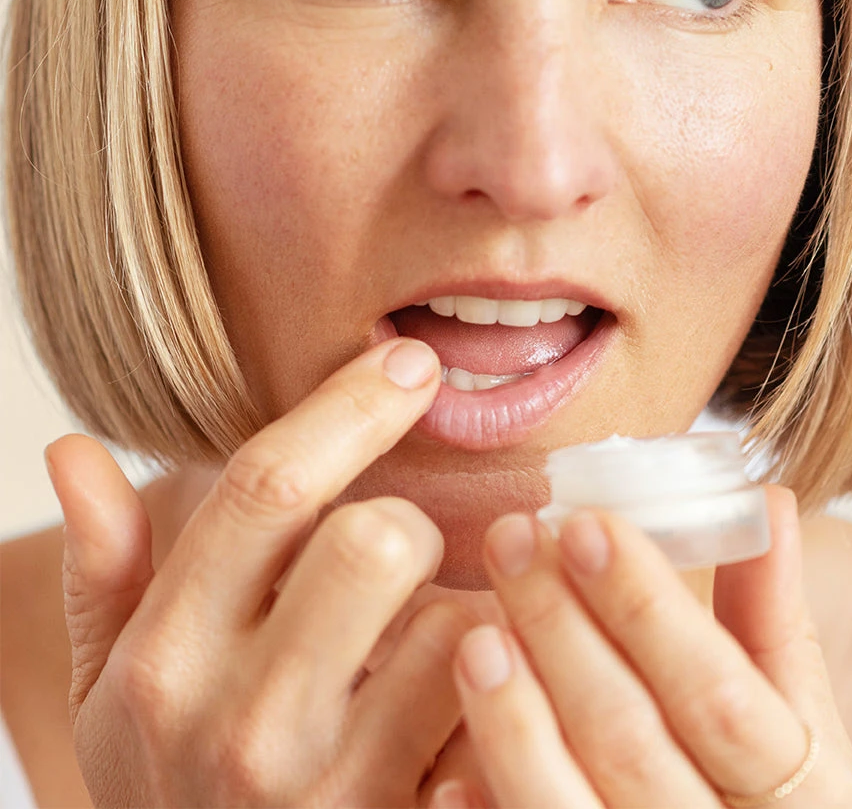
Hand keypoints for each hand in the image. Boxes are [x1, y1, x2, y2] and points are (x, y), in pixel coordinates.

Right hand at [47, 338, 477, 806]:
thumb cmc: (171, 789)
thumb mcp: (112, 693)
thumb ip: (103, 573)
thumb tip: (72, 452)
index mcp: (167, 660)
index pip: (267, 488)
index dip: (351, 406)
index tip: (410, 364)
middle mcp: (242, 723)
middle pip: (376, 540)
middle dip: (408, 522)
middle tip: (404, 550)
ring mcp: (332, 790)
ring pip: (454, 623)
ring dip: (462, 606)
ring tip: (433, 630)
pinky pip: (494, 709)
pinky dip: (499, 677)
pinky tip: (473, 688)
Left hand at [436, 486, 851, 807]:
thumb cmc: (780, 801)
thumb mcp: (801, 722)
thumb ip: (774, 621)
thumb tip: (766, 498)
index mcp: (801, 791)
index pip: (718, 692)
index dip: (648, 608)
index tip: (585, 523)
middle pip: (631, 739)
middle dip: (562, 632)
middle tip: (509, 540)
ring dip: (516, 723)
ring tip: (475, 634)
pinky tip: (448, 775)